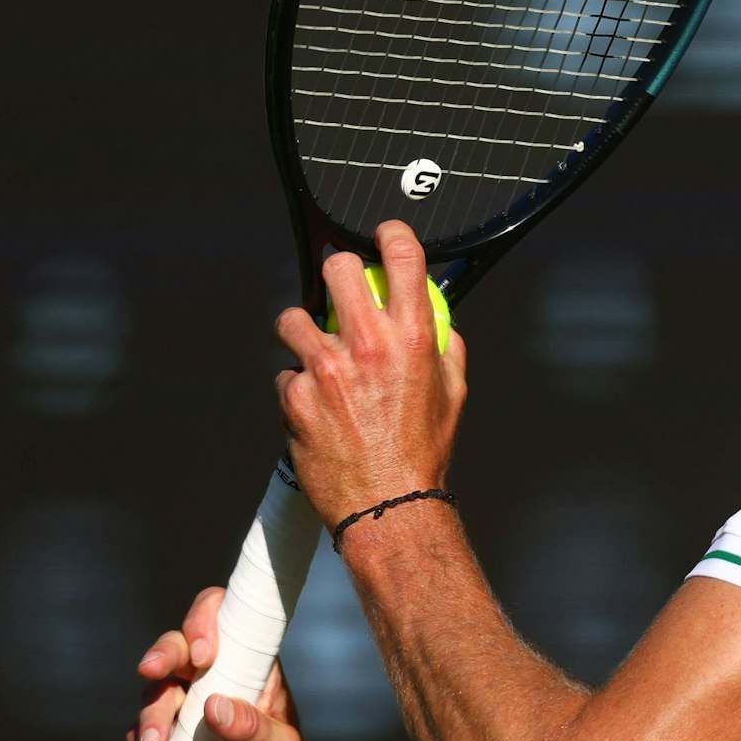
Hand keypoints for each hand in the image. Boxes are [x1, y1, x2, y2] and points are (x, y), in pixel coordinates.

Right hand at [129, 585, 307, 740]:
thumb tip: (215, 706)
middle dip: (160, 656)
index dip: (206, 621)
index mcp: (248, 670)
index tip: (205, 652)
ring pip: (152, 696)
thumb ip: (255, 730)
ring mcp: (182, 715)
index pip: (223, 622)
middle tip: (152, 671)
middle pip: (175, 649)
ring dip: (148, 719)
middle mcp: (211, 683)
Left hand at [274, 220, 468, 528]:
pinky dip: (298, 387)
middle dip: (338, 273)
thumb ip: (444, 350)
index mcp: (412, 337)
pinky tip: (316, 408)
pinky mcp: (294, 395)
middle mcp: (367, 344)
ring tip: (316, 354)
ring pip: (294, 318)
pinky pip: (286, 374)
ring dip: (303, 331)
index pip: (403, 257)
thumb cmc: (423, 452)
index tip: (383, 235)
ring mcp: (325, 368)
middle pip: (338, 268)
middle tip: (340, 289)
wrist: (387, 505)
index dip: (391, 235)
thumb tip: (437, 323)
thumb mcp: (453, 395)